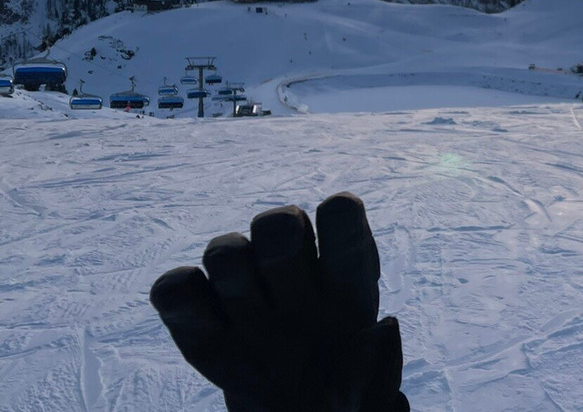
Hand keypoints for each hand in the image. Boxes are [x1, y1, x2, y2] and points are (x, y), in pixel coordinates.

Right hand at [150, 193, 407, 411]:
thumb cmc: (343, 392)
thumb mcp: (369, 391)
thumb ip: (379, 366)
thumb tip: (382, 327)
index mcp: (345, 272)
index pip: (341, 215)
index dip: (339, 225)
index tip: (337, 276)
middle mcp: (294, 264)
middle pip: (278, 221)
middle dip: (278, 252)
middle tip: (287, 305)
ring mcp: (245, 284)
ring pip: (225, 250)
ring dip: (234, 286)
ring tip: (253, 328)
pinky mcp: (199, 311)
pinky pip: (175, 287)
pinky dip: (181, 304)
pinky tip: (212, 332)